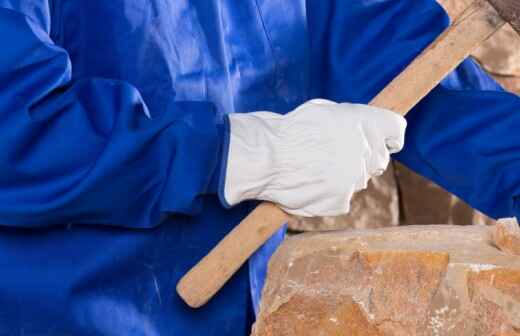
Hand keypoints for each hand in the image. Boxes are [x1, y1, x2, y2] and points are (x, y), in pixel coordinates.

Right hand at [222, 99, 405, 216]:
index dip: (389, 136)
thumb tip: (362, 131)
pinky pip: (342, 198)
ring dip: (344, 175)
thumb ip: (351, 122)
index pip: (397, 130)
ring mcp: (357, 179)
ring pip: (358, 180)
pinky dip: (329, 194)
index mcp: (367, 122)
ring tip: (314, 168)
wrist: (266, 157)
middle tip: (336, 155)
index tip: (384, 141)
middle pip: (379, 159)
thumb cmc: (290, 130)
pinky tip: (310, 184)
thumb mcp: (325, 112)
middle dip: (363, 157)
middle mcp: (368, 151)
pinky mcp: (342, 201)